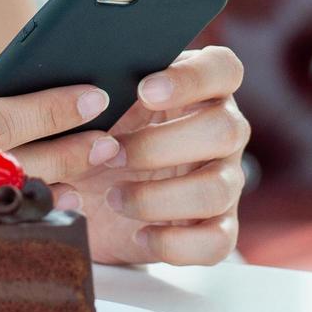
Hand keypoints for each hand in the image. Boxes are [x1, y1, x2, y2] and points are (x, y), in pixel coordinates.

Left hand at [52, 46, 248, 265]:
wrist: (89, 198)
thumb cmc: (95, 139)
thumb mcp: (92, 110)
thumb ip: (98, 93)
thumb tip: (85, 94)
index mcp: (199, 91)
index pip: (223, 69)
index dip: (192, 78)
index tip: (145, 90)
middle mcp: (222, 133)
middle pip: (226, 130)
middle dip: (161, 145)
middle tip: (112, 153)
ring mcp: (223, 181)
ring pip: (219, 188)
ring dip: (159, 197)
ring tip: (115, 197)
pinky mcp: (215, 230)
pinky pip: (216, 242)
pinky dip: (174, 243)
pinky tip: (139, 233)